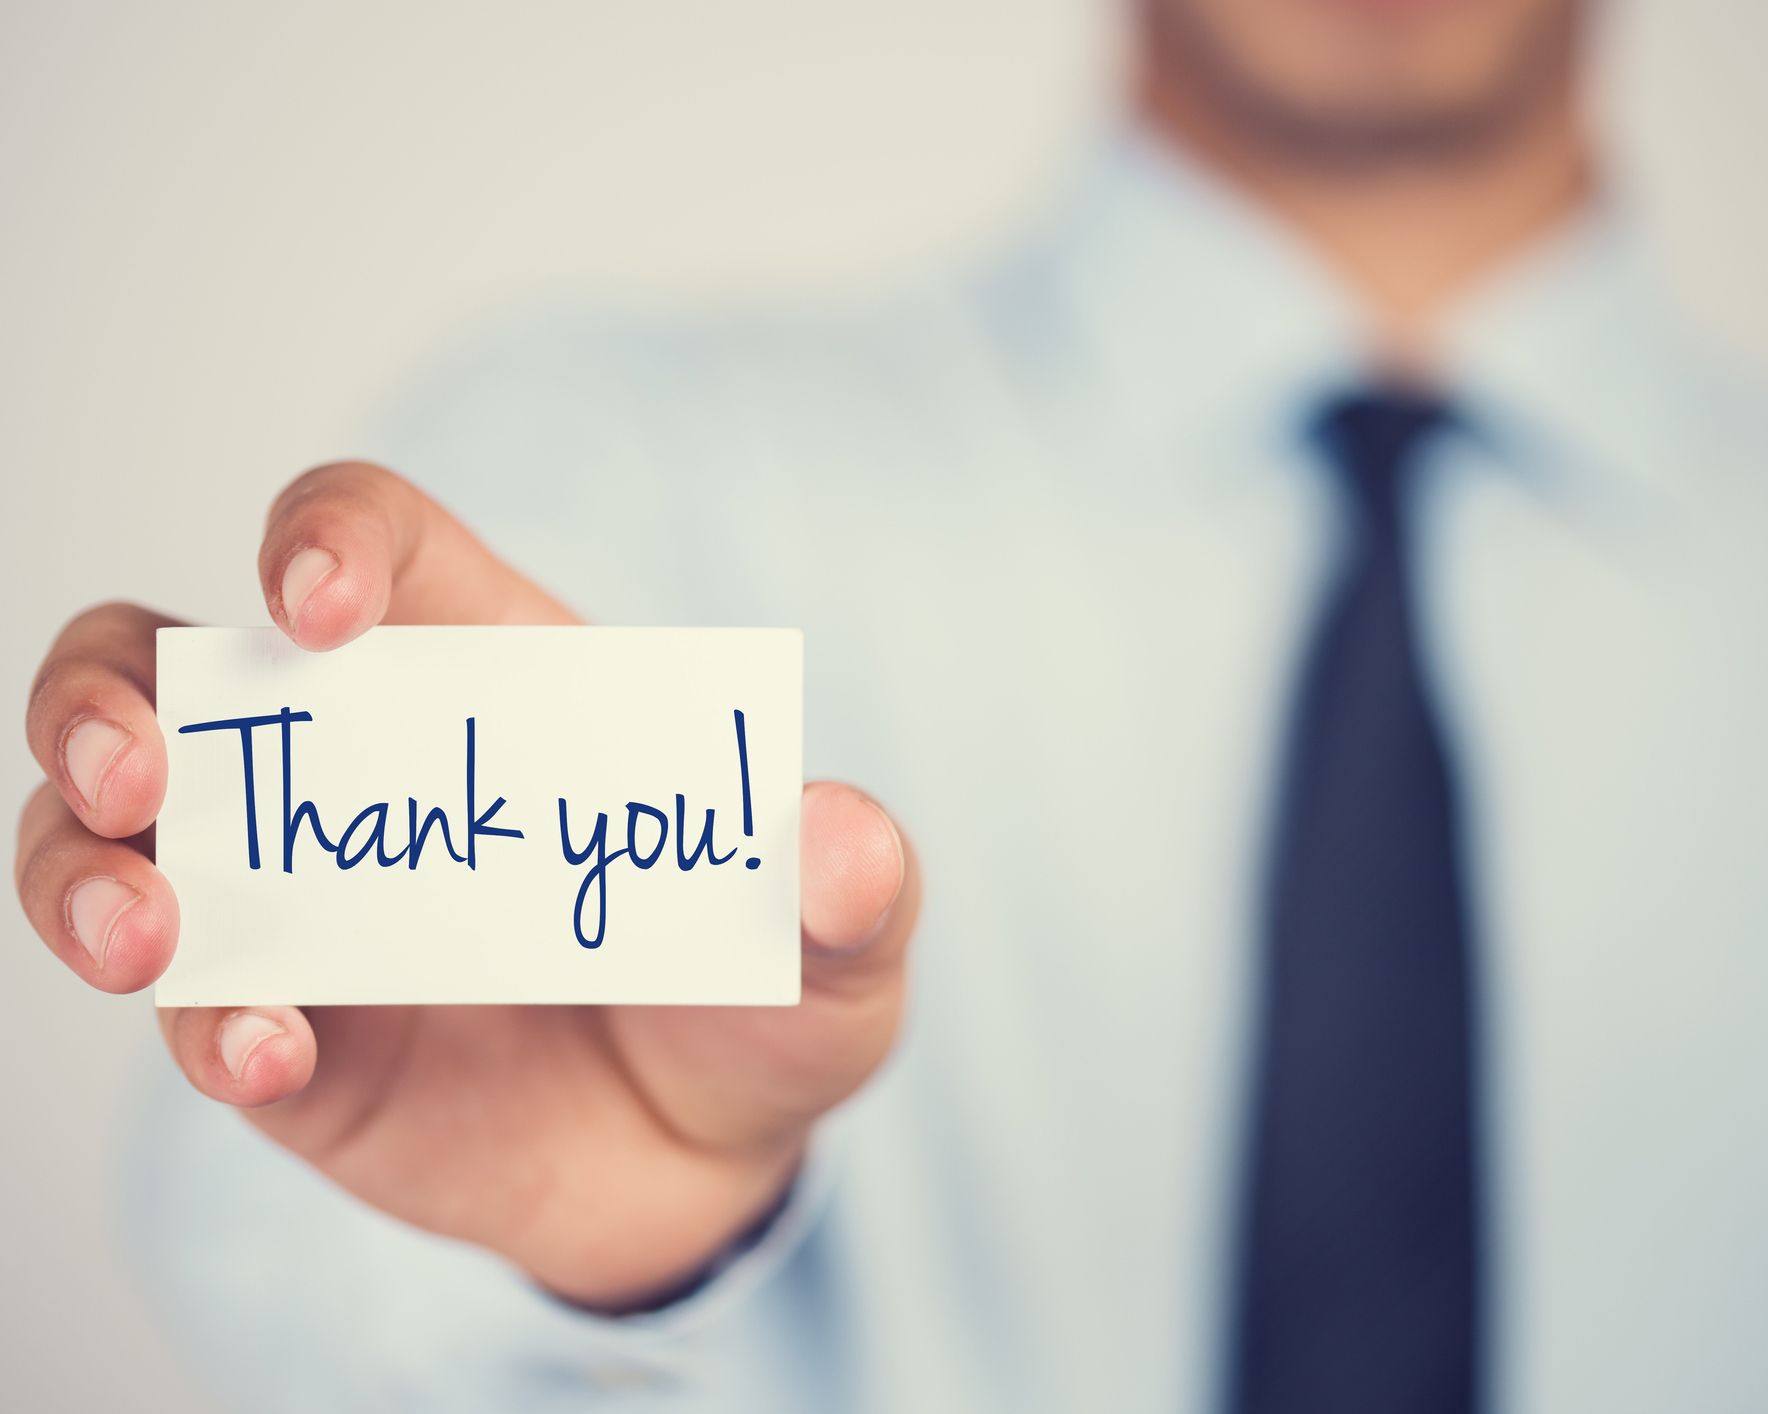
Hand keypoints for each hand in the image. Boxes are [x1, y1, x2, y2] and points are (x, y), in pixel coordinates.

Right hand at [15, 463, 916, 1308]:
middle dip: (106, 694)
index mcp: (498, 678)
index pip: (371, 545)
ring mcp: (306, 901)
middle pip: (163, 666)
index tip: (315, 602)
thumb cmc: (763, 996)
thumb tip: (846, 843)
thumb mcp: (837, 945)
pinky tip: (271, 1055)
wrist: (714, 1160)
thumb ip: (854, 889)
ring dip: (84, 864)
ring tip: (152, 931)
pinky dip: (206, 1025)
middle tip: (142, 763)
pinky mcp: (286, 1031)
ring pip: (107, 833)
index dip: (321, 539)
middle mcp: (368, 769)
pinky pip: (195, 1007)